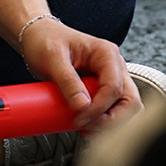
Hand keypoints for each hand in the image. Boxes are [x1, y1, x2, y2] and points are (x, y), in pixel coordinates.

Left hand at [18, 18, 140, 133]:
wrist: (36, 37)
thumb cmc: (45, 39)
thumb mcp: (52, 57)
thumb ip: (67, 80)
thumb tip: (82, 105)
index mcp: (106, 53)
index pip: (114, 87)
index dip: (99, 108)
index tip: (80, 118)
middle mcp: (113, 66)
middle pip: (129, 100)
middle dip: (112, 118)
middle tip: (88, 126)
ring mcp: (109, 78)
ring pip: (125, 107)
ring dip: (110, 122)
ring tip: (87, 128)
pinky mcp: (101, 89)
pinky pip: (111, 109)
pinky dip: (104, 121)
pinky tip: (87, 126)